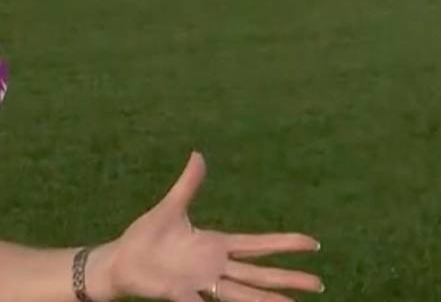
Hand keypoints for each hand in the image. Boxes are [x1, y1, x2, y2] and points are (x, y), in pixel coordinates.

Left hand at [92, 152, 322, 301]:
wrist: (120, 259)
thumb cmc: (146, 236)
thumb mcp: (170, 208)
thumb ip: (188, 184)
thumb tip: (198, 154)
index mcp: (215, 245)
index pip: (257, 245)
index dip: (285, 244)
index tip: (314, 243)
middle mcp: (214, 267)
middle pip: (259, 274)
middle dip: (289, 278)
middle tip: (320, 284)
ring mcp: (201, 283)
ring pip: (243, 295)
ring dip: (268, 301)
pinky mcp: (181, 295)